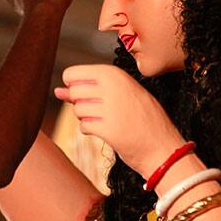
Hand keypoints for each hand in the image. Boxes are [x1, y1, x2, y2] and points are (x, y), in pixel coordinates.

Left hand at [54, 64, 184, 177]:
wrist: (163, 146)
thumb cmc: (142, 117)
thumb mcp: (121, 94)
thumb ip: (88, 89)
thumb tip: (57, 91)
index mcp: (114, 74)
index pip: (72, 74)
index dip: (74, 86)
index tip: (88, 95)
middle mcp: (111, 87)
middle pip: (73, 92)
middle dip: (79, 103)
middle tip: (99, 110)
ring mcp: (110, 108)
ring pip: (77, 110)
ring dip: (86, 117)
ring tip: (106, 119)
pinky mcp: (108, 129)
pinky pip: (83, 126)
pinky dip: (90, 130)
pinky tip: (106, 130)